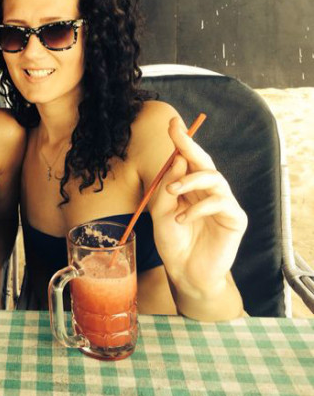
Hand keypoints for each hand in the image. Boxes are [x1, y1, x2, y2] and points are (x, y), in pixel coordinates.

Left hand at [150, 117, 247, 297]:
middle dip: (190, 146)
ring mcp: (223, 203)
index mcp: (189, 188)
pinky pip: (220, 202)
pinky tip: (183, 219)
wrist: (185, 272)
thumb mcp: (160, 212)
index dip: (182, 141)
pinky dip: (198, 208)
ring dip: (191, 181)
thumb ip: (167, 187)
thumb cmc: (172, 242)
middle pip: (204, 162)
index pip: (187, 160)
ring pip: (214, 178)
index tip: (172, 123)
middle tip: (177, 135)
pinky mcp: (235, 218)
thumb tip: (177, 158)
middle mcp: (208, 191)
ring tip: (173, 193)